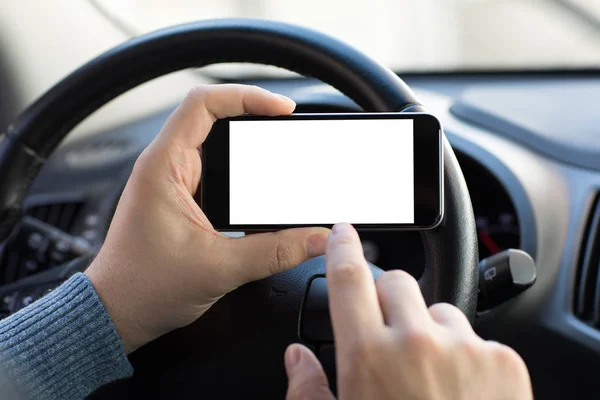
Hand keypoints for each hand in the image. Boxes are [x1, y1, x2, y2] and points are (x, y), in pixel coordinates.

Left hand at [85, 84, 329, 352]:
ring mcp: (175, 182)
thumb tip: (316, 237)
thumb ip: (275, 252)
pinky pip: (218, 172)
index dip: (246, 97)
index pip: (203, 105)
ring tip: (281, 154)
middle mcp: (166, 167)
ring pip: (218, 146)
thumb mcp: (219, 269)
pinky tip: (262, 190)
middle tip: (288, 128)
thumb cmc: (143, 288)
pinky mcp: (183, 199)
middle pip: (214, 118)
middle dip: (255, 119)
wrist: (117, 313)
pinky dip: (244, 175)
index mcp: (163, 168)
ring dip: (249, 149)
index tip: (281, 109)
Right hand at [284, 223, 532, 399]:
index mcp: (367, 357)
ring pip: (439, 310)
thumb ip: (308, 389)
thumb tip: (296, 356)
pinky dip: (466, 354)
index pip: (349, 277)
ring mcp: (464, 348)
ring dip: (429, 331)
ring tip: (430, 377)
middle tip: (389, 337)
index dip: (342, 248)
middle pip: (397, 283)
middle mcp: (415, 342)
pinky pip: (476, 336)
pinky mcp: (503, 360)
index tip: (342, 232)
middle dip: (388, 301)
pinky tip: (461, 392)